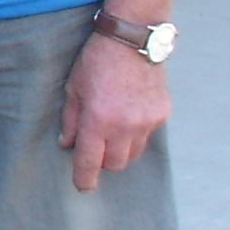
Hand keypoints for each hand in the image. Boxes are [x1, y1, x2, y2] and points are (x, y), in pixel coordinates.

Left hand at [59, 27, 171, 190]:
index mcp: (99, 120)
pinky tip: (127, 116)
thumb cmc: (96, 61)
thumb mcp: (73, 88)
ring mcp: (147, 121)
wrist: (133, 40)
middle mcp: (126, 126)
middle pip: (116, 164)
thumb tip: (67, 144)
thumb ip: (71, 120)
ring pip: (134, 153)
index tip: (83, 188)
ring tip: (110, 131)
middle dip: (103, 162)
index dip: (85, 178)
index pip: (90, 161)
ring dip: (120, 150)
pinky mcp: (162, 114)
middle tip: (94, 149)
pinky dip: (136, 134)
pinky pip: (147, 136)